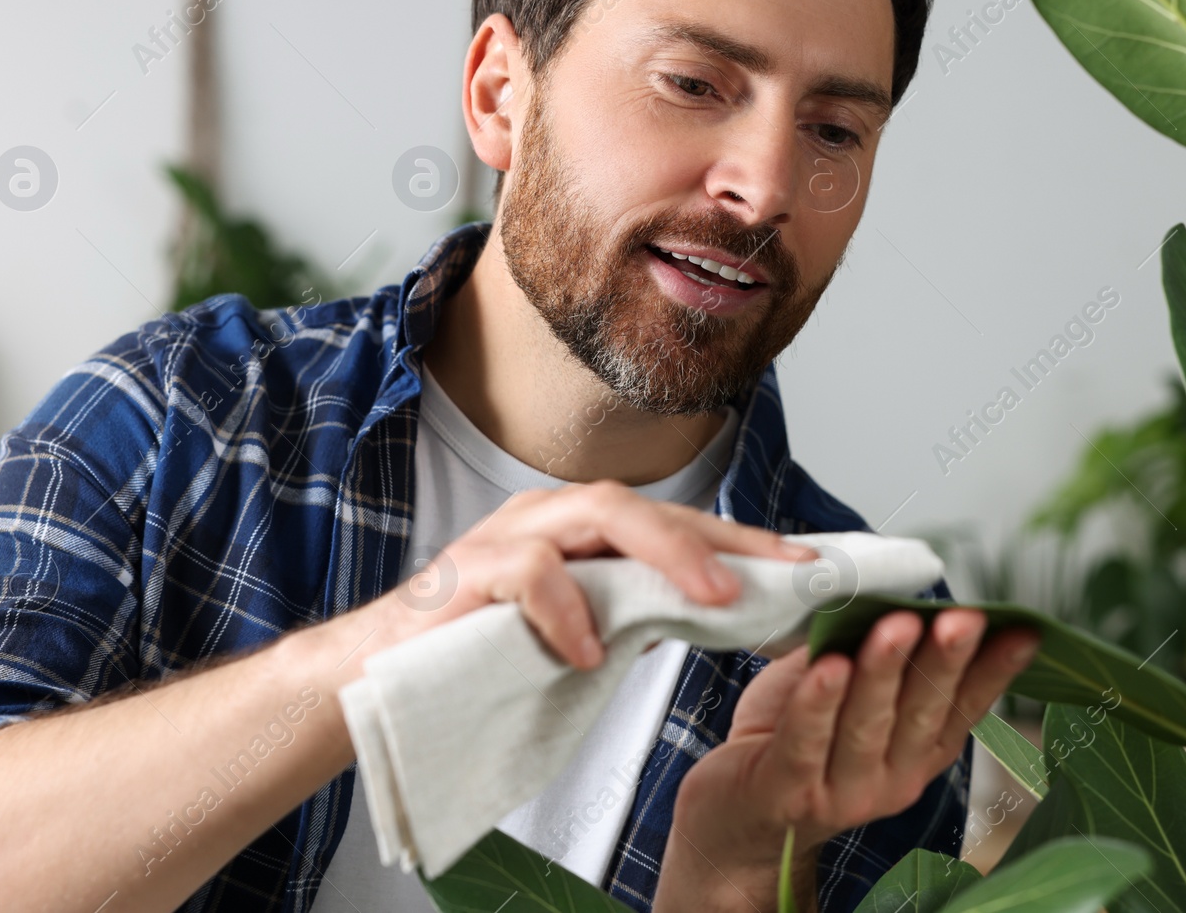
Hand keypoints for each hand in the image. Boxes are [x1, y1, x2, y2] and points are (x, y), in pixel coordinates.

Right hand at [358, 480, 811, 670]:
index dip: (741, 539)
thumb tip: (723, 613)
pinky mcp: (466, 573)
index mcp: (579, 534)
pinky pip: (528, 571)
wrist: (378, 681)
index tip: (807, 564)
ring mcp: (506, 538)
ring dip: (664, 552)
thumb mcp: (579, 637)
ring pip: (599, 512)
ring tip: (711, 599)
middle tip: (778, 574)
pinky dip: (567, 608)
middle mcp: (549, 521)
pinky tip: (589, 654)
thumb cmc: (480, 658)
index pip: (673, 522)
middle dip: (719, 537)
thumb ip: (636, 616)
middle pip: (646, 504)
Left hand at [656, 609, 1037, 911]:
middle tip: (962, 618)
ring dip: (883, 671)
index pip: (963, 708)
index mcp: (915, 752)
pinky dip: (818, 703)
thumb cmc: (788, 738)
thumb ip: (864, 653)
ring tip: (895, 626)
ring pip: (866, 724)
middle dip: (944, 661)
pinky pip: (805, 742)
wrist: (731, 815)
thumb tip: (891, 595)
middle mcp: (891, 778)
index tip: (1021, 629)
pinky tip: (828, 667)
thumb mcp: (837, 690)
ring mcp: (841, 792)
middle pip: (921, 712)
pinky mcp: (786, 793)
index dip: (994, 670)